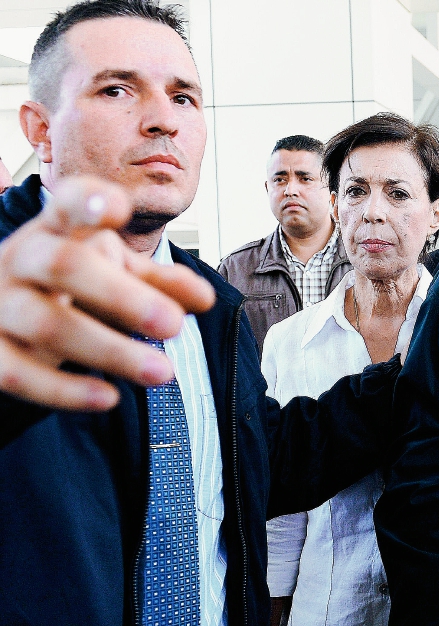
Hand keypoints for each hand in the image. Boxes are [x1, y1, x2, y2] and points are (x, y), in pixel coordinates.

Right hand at [0, 176, 215, 410]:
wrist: (4, 321)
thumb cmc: (72, 289)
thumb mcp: (116, 278)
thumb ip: (161, 284)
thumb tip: (205, 298)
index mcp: (54, 233)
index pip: (64, 206)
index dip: (86, 201)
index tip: (117, 205)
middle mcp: (20, 260)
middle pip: (64, 266)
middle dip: (121, 296)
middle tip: (174, 326)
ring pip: (47, 324)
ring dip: (110, 351)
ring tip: (163, 372)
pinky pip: (18, 373)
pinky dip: (65, 390)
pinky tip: (109, 398)